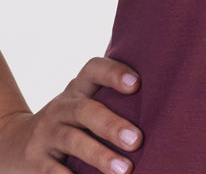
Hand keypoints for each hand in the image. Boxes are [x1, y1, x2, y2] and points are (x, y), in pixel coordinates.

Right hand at [0, 56, 142, 173]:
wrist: (16, 142)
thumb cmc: (69, 121)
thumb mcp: (82, 103)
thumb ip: (110, 101)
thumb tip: (161, 109)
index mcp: (78, 88)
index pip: (94, 69)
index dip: (114, 72)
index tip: (137, 83)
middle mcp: (62, 107)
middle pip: (85, 110)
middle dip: (111, 125)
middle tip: (137, 139)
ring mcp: (47, 132)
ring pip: (73, 141)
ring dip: (100, 156)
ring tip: (125, 170)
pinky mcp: (36, 160)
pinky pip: (54, 171)